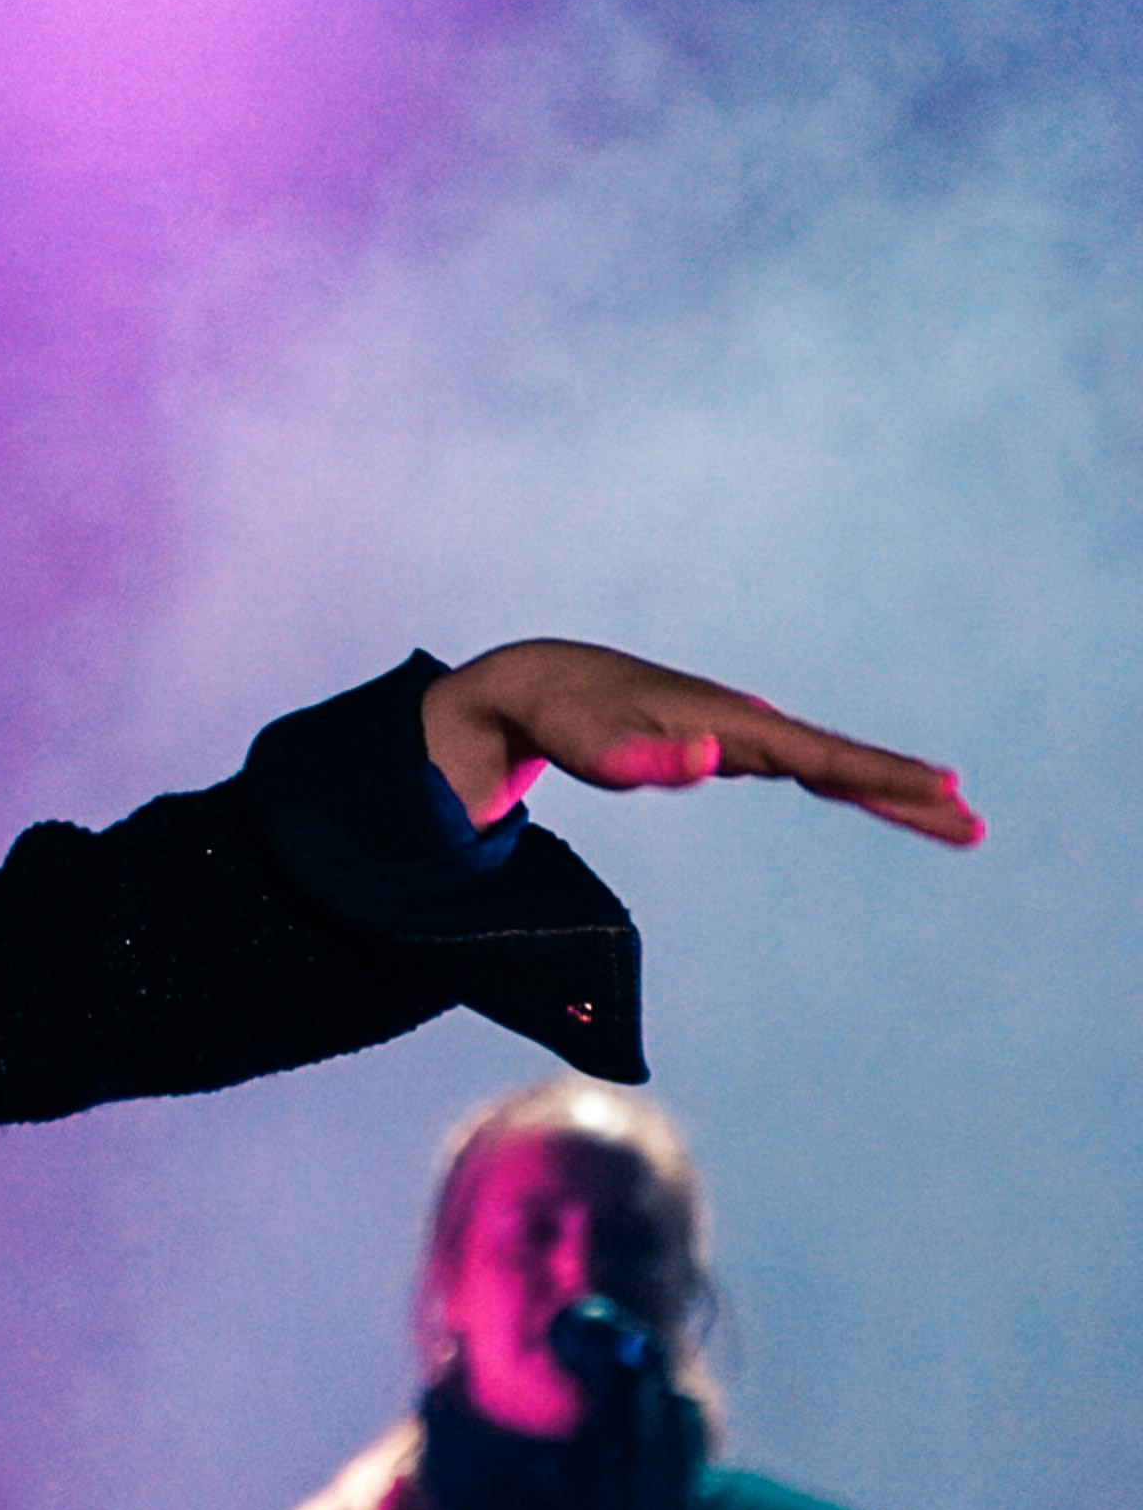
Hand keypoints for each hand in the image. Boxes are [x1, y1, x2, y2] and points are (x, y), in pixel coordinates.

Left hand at [421, 640, 982, 845]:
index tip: (941, 791)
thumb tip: (714, 759)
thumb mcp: (595, 749)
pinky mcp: (722, 741)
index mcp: (727, 722)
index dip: (880, 776)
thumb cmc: (564, 720)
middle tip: (972, 824)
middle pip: (839, 762)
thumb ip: (650, 762)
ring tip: (949, 818)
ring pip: (825, 765)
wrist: (536, 685)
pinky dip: (841, 782)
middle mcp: (743, 722)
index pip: (819, 757)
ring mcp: (736, 730)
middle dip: (905, 792)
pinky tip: (868, 796)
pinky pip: (799, 768)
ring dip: (885, 790)